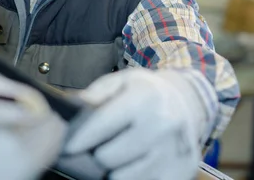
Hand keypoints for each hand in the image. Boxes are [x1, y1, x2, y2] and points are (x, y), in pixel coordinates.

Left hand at [64, 67, 204, 179]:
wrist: (185, 102)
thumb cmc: (144, 92)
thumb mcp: (119, 82)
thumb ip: (93, 96)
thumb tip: (68, 112)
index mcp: (145, 97)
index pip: (101, 125)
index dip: (79, 138)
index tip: (68, 146)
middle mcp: (164, 124)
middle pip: (108, 157)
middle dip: (98, 153)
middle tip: (99, 147)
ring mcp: (175, 151)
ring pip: (122, 177)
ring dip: (114, 169)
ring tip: (117, 155)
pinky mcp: (181, 172)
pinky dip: (132, 177)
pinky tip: (133, 164)